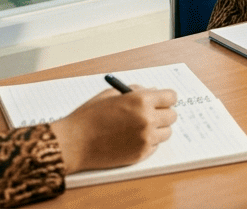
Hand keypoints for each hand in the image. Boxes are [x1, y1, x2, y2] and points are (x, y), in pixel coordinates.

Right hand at [50, 87, 177, 173]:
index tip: (162, 101)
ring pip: (166, 132)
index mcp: (140, 100)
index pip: (171, 97)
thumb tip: (152, 91)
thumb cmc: (89, 117)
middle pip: (172, 115)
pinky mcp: (141, 154)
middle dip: (162, 113)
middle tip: (151, 115)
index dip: (166, 98)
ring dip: (157, 129)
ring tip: (139, 128)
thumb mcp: (111, 94)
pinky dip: (148, 143)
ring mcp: (145, 138)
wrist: (74, 143)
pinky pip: (155, 146)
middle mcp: (147, 119)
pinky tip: (131, 139)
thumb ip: (135, 91)